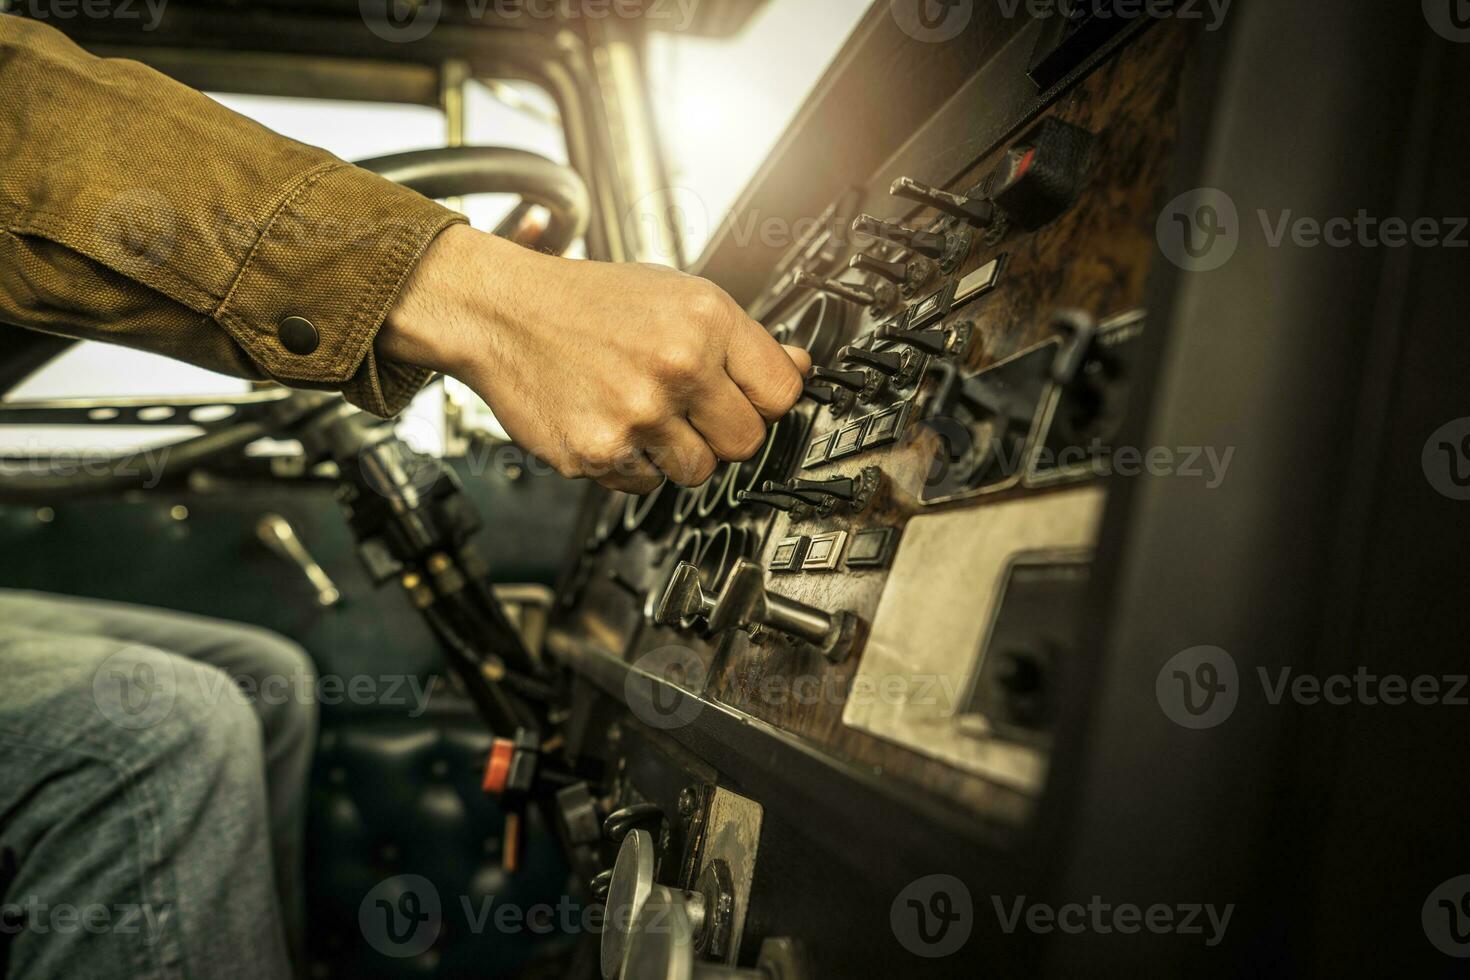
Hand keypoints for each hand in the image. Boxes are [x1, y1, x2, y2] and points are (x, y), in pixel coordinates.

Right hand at [379, 224, 811, 492]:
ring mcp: (636, 414)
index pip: (782, 394)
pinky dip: (631, 463)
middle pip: (746, 443)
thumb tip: (797, 368)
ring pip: (697, 472)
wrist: (502, 311)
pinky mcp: (598, 452)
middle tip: (691, 411)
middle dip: (723, 433)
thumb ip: (739, 336)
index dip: (766, 402)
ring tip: (644, 413)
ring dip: (676, 453)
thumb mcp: (675, 293)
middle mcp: (676, 366)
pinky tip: (610, 423)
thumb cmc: (588, 302)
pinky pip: (643, 484)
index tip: (750, 401)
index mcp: (704, 321)